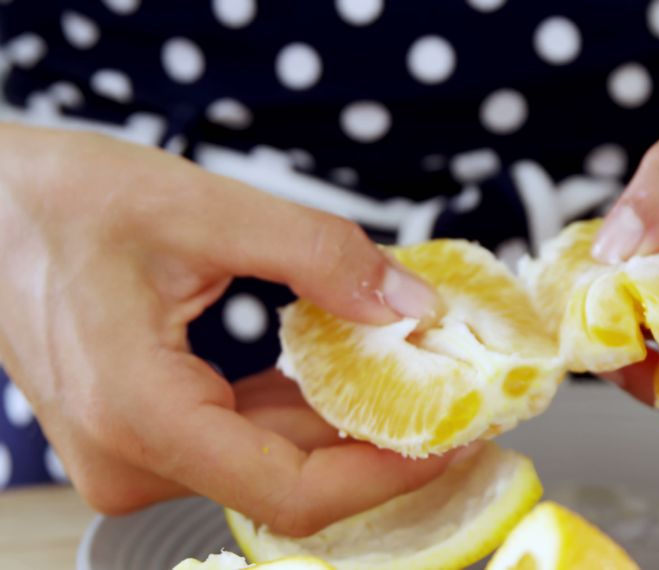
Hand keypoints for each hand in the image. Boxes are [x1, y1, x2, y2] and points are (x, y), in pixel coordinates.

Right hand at [0, 124, 459, 536]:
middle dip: (382, 442)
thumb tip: (411, 304)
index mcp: (140, 416)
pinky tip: (353, 368)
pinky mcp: (144, 434)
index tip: (456, 438)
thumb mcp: (203, 208)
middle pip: (291, 482)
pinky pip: (244, 437)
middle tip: (457, 398)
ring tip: (421, 376)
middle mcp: (132, 459)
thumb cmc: (60, 203)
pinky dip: (304, 408)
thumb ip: (318, 255)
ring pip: (272, 461)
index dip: (389, 474)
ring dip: (348, 423)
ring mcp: (134, 454)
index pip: (294, 491)